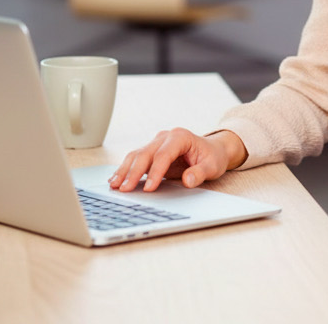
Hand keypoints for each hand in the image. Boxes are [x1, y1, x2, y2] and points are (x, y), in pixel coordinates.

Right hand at [109, 128, 238, 191]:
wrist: (212, 150)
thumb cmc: (212, 157)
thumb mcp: (212, 166)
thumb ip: (200, 173)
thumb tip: (188, 180)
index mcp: (180, 137)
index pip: (163, 155)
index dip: (155, 172)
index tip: (149, 188)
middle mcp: (165, 137)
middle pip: (145, 153)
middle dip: (133, 172)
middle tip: (124, 189)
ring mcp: (156, 143)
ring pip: (136, 155)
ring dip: (124, 170)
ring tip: (114, 185)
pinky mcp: (151, 151)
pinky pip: (136, 159)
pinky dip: (126, 169)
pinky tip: (116, 179)